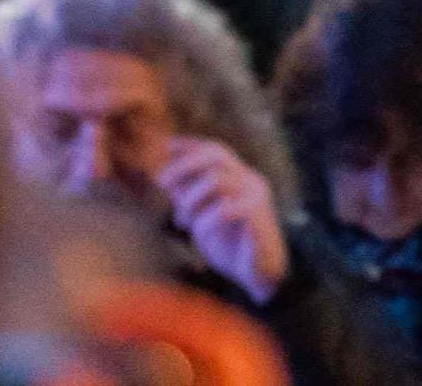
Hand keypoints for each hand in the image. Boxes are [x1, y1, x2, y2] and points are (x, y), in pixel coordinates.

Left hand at [155, 136, 290, 302]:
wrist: (259, 275)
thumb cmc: (232, 247)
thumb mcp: (203, 219)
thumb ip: (190, 200)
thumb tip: (166, 180)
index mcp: (240, 178)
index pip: (216, 151)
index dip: (191, 145)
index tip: (166, 146)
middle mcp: (250, 180)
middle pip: (216, 156)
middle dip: (184, 165)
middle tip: (161, 182)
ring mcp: (256, 195)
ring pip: (216, 180)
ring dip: (191, 199)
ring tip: (183, 221)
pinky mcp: (259, 215)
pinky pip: (225, 209)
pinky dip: (207, 221)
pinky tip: (201, 233)